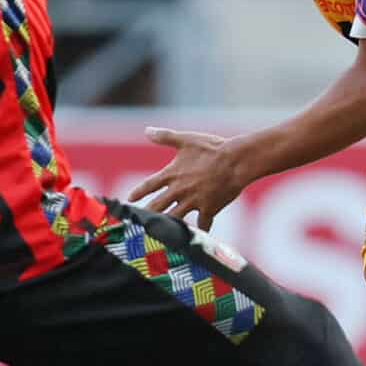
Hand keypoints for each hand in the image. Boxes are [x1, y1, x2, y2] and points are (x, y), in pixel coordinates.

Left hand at [127, 127, 248, 228]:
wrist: (236, 161)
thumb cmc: (212, 148)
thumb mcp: (186, 139)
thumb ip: (165, 136)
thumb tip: (147, 130)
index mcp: (172, 174)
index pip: (148, 185)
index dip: (137, 193)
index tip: (129, 200)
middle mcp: (179, 190)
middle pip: (157, 206)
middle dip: (146, 214)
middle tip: (138, 222)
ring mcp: (193, 202)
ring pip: (175, 218)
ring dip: (167, 225)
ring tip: (159, 233)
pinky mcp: (208, 209)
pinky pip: (202, 224)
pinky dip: (200, 230)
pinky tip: (198, 235)